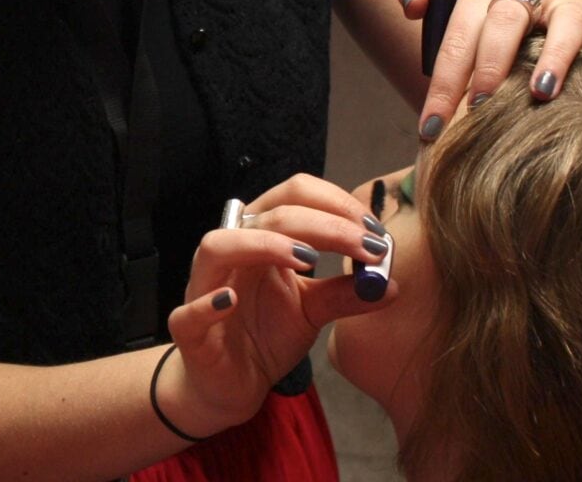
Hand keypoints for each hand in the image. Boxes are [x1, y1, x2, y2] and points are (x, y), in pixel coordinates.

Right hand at [157, 174, 395, 432]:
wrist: (231, 383)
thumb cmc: (264, 336)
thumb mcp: (313, 312)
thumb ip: (346, 295)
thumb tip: (392, 283)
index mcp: (260, 238)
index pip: (293, 196)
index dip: (336, 206)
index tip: (376, 233)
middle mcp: (230, 253)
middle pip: (268, 214)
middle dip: (325, 225)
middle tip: (367, 246)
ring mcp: (204, 288)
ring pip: (219, 245)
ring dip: (265, 244)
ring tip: (309, 259)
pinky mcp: (189, 330)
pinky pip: (189, 311)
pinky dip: (210, 302)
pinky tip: (234, 300)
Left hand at [396, 0, 581, 138]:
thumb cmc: (486, 11)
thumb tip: (412, 3)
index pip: (459, 34)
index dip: (442, 80)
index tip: (430, 127)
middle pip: (507, 21)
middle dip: (490, 65)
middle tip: (479, 108)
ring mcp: (568, 4)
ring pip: (565, 26)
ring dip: (553, 60)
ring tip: (540, 95)